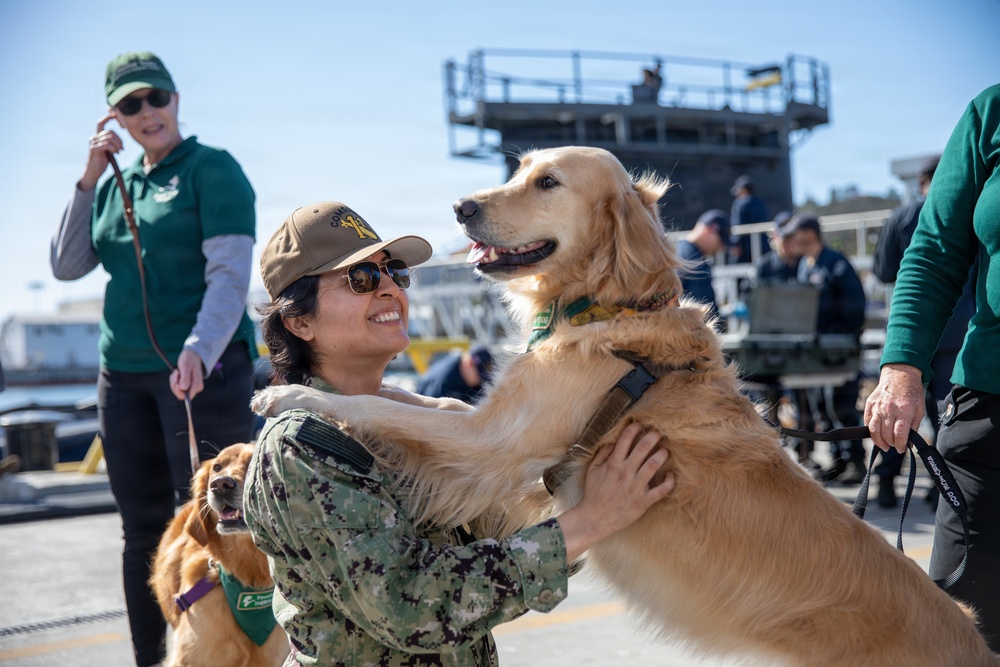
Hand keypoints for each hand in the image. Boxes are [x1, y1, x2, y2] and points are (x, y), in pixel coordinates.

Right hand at [78, 112, 122, 190]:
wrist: (94, 172)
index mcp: (97, 137)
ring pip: (109, 138)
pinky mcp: (94, 149)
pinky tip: (115, 154)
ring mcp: (93, 143)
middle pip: (110, 132)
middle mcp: (94, 138)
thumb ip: (112, 144)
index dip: (107, 118)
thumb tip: (120, 142)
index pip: (101, 123)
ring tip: (119, 152)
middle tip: (122, 149)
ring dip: (118, 145)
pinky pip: (107, 144)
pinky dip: (114, 148)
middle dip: (119, 140)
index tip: (115, 114)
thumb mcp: (109, 151)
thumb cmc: (103, 161)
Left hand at [170, 349, 205, 400]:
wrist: (192, 355)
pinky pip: (177, 388)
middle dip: (175, 385)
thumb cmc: (189, 359)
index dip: (178, 391)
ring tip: (177, 372)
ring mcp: (191, 387)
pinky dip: (174, 381)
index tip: (175, 382)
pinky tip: (177, 373)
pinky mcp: (187, 386)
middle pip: (181, 394)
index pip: (187, 396)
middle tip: (176, 374)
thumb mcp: (185, 366)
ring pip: (178, 391)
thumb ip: (185, 377)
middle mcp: (196, 388)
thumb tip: (183, 388)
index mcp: (197, 384)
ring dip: (174, 381)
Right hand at [558, 423, 674, 562]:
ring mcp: (635, 487)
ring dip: (662, 454)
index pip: (625, 440)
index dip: (634, 429)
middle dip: (653, 436)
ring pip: (653, 465)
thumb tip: (613, 442)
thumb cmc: (594, 494)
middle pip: (643, 448)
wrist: (595, 519)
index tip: (640, 424)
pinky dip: (669, 481)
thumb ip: (602, 455)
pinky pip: (661, 490)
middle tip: (659, 431)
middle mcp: (625, 473)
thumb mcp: (592, 471)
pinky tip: (671, 475)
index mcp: (613, 464)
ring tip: (665, 450)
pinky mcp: (643, 501)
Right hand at [863, 363, 924, 453]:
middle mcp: (889, 408)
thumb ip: (914, 427)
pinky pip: (867, 421)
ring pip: (874, 430)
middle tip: (895, 446)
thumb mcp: (920, 409)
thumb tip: (910, 443)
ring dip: (879, 441)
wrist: (900, 374)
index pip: (900, 434)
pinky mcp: (870, 404)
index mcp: (904, 410)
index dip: (901, 445)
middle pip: (886, 434)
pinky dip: (871, 431)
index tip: (902, 449)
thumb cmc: (912, 392)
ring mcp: (877, 406)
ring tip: (885, 445)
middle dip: (891, 444)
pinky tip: (877, 435)